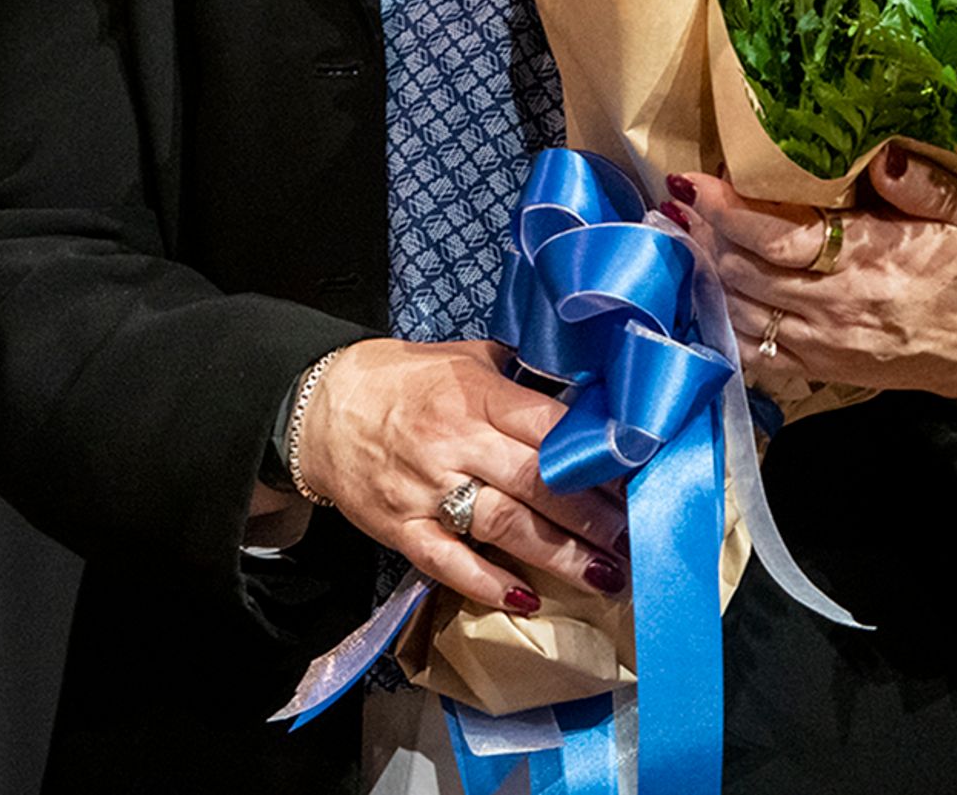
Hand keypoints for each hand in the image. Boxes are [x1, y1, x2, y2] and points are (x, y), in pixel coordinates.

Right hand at [292, 338, 623, 612]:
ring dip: (560, 555)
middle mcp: (454, 441)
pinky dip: (488, 583)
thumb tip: (582, 390)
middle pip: (537, 482)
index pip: (548, 427)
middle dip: (593, 516)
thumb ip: (516, 376)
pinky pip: (448, 562)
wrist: (317, 409)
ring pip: (504, 526)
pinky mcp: (400, 527)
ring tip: (605, 576)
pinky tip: (527, 597)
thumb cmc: (399, 381)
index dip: (597, 457)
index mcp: (474, 395)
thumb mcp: (459, 358)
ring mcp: (426, 488)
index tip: (639, 479)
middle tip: (635, 539)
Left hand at [676, 152, 956, 405]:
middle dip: (706, 233)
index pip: (777, 236)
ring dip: (705, 272)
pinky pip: (754, 352)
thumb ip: (920, 181)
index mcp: (871, 260)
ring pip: (740, 310)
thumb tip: (879, 152)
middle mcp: (839, 306)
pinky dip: (721, 321)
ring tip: (682, 235)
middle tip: (683, 201)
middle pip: (744, 271)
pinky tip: (705, 291)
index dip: (726, 209)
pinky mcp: (822, 369)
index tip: (693, 181)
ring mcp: (826, 344)